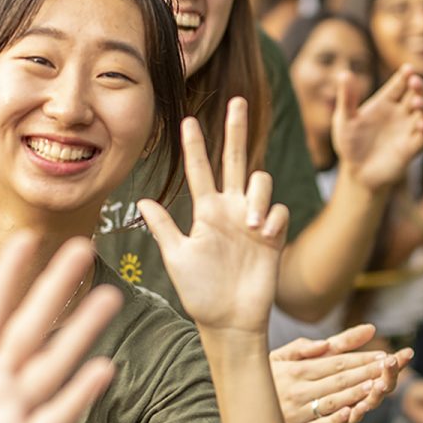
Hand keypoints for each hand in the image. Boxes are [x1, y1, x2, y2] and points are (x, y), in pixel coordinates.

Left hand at [0, 234, 119, 422]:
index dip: (7, 276)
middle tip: (81, 249)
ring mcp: (11, 410)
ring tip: (108, 297)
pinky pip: (53, 418)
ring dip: (79, 331)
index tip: (27, 239)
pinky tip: (102, 370)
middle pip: (30, 326)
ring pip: (52, 363)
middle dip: (54, 288)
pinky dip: (77, 396)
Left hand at [140, 101, 288, 335]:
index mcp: (207, 212)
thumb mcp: (177, 259)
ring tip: (252, 226)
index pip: (201, 171)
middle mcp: (232, 209)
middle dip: (236, 130)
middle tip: (237, 101)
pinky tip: (265, 235)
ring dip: (258, 197)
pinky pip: (280, 211)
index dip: (196, 146)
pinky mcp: (274, 236)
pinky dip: (273, 218)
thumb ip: (163, 228)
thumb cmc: (200, 293)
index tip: (187, 120)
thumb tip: (142, 199)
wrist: (230, 321)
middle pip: (236, 159)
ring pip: (261, 182)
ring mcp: (255, 220)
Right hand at [269, 324, 413, 422]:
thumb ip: (306, 347)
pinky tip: (354, 412)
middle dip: (367, 372)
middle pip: (339, 380)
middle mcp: (296, 390)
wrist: (240, 413)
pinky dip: (337, 420)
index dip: (360, 358)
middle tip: (390, 366)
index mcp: (295, 369)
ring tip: (379, 385)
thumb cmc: (266, 380)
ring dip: (358, 393)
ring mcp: (296, 413)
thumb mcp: (280, 357)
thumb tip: (327, 342)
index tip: (382, 354)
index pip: (335, 362)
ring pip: (333, 401)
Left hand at [334, 65, 422, 190]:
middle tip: (415, 81)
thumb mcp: (344, 119)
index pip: (400, 84)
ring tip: (416, 103)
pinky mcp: (411, 148)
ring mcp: (408, 130)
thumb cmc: (350, 143)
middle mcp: (400, 113)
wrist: (356, 172)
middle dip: (419, 87)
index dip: (406, 75)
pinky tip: (420, 125)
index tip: (407, 69)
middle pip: (417, 94)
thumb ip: (346, 98)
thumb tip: (344, 74)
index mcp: (386, 102)